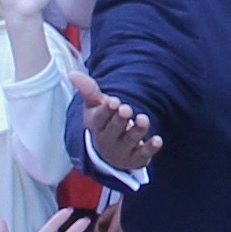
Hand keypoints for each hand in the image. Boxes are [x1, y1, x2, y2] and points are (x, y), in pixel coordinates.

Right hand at [66, 59, 158, 178]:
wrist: (111, 152)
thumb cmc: (104, 122)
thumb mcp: (95, 106)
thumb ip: (88, 90)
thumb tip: (72, 73)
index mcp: (97, 126)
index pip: (100, 119)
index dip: (107, 111)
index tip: (114, 101)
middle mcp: (107, 140)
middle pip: (114, 129)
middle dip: (120, 120)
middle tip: (126, 109)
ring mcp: (122, 151)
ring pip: (130, 140)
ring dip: (137, 130)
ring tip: (144, 119)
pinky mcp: (137, 158)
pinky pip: (144, 154)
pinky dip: (150, 148)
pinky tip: (158, 140)